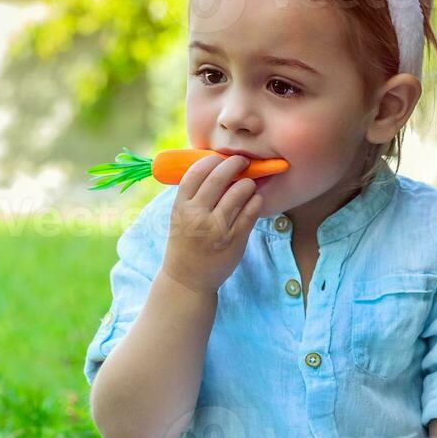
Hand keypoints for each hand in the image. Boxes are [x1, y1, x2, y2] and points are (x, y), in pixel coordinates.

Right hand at [160, 153, 263, 293]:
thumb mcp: (180, 217)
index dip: (210, 160)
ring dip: (247, 183)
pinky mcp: (234, 240)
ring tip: (249, 183)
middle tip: (242, 161)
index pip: (195, 172)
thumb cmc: (186, 243)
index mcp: (180, 207)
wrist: (187, 280)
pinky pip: (250, 212)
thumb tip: (215, 167)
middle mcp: (197, 216)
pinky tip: (256, 199)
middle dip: (234, 164)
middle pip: (218, 177)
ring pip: (238, 192)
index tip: (220, 157)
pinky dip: (256, 201)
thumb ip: (193, 196)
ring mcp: (216, 228)